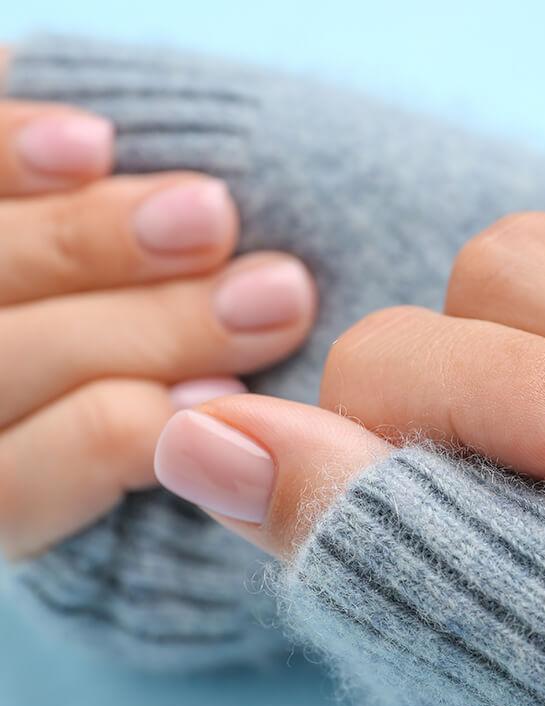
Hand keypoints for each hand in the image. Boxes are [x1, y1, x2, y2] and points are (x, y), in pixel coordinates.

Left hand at [0, 89, 317, 559]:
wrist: (53, 302)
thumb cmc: (122, 392)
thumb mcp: (124, 463)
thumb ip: (149, 445)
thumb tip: (223, 396)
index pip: (23, 482)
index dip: (123, 438)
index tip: (232, 398)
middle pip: (10, 364)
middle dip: (158, 325)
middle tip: (277, 294)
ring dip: (100, 239)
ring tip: (214, 212)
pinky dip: (15, 152)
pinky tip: (93, 143)